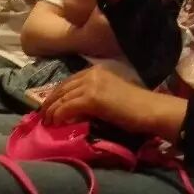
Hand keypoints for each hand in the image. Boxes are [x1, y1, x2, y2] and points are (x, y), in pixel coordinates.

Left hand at [40, 66, 169, 134]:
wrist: (150, 110)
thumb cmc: (136, 106)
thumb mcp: (111, 93)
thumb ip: (95, 94)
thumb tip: (78, 106)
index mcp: (97, 71)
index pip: (70, 80)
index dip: (58, 92)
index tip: (50, 104)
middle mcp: (92, 73)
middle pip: (63, 87)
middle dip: (50, 101)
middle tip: (43, 114)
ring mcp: (91, 84)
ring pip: (63, 97)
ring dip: (52, 110)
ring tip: (46, 121)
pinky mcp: (92, 98)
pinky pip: (68, 106)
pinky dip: (59, 115)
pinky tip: (55, 123)